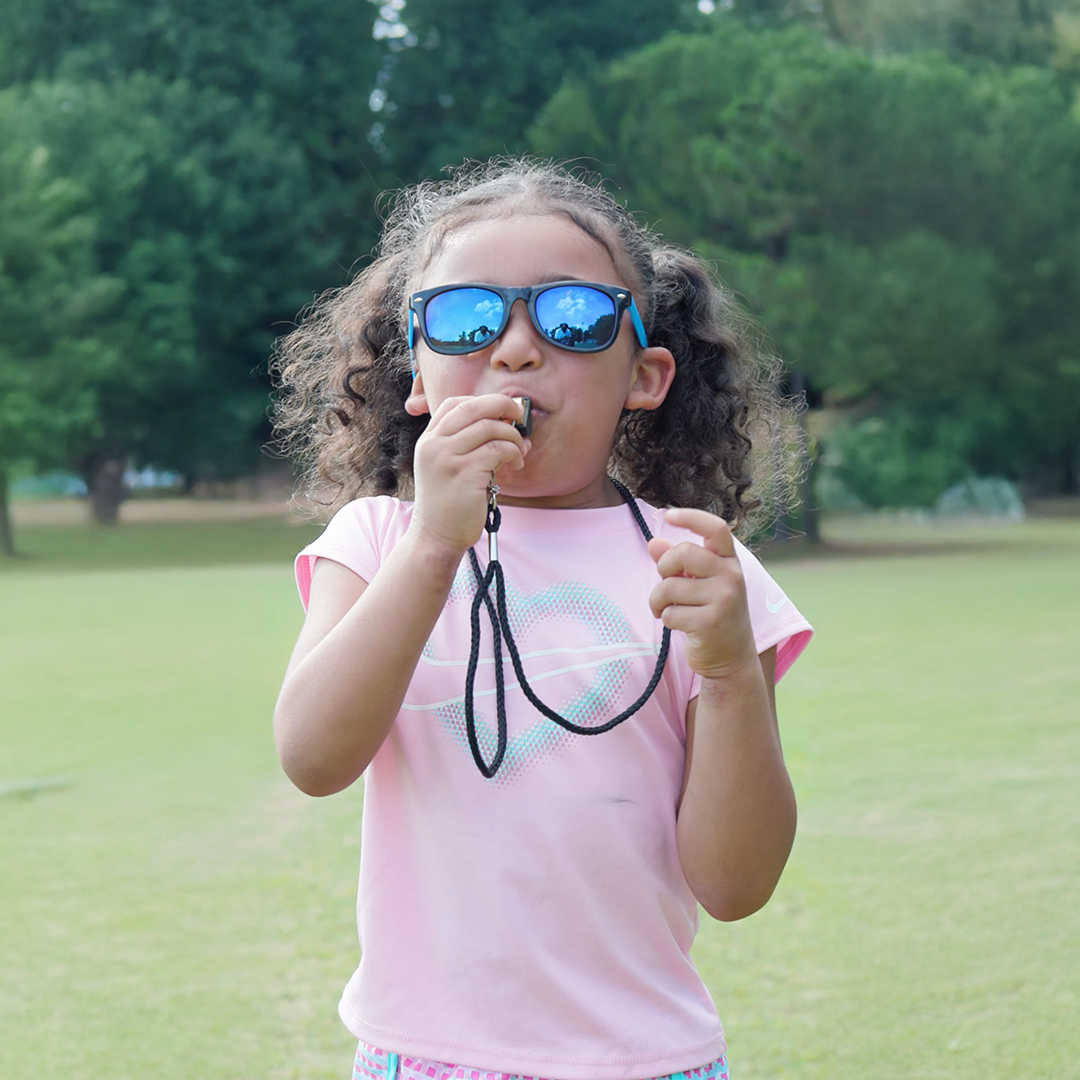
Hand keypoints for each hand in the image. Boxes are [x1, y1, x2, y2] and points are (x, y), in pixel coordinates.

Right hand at [410, 394, 529, 554]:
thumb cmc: (449, 504)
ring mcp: (447, 458)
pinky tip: (516, 464)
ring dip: (513, 436)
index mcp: (429, 441)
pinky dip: (513, 453)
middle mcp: (434, 445)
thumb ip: (469, 446)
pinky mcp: (465, 473)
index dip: (482, 402)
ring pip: (490, 427)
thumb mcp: (449, 468)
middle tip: (519, 416)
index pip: (454, 404)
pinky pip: (498, 450)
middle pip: (473, 407)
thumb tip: (510, 428)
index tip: (501, 411)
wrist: (437, 536)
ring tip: (519, 452)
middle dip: (503, 405)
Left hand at [647, 508, 758, 680]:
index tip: (668, 515)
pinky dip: (667, 620)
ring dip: (658, 601)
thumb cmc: (711, 615)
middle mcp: (732, 576)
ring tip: (665, 609)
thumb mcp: (697, 585)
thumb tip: (652, 543)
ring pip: (670, 586)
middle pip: (684, 552)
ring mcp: (724, 599)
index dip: (691, 517)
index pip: (716, 528)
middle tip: (664, 584)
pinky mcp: (712, 622)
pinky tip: (680, 626)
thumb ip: (677, 564)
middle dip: (664, 567)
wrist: (731, 659)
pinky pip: (671, 613)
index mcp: (729, 562)